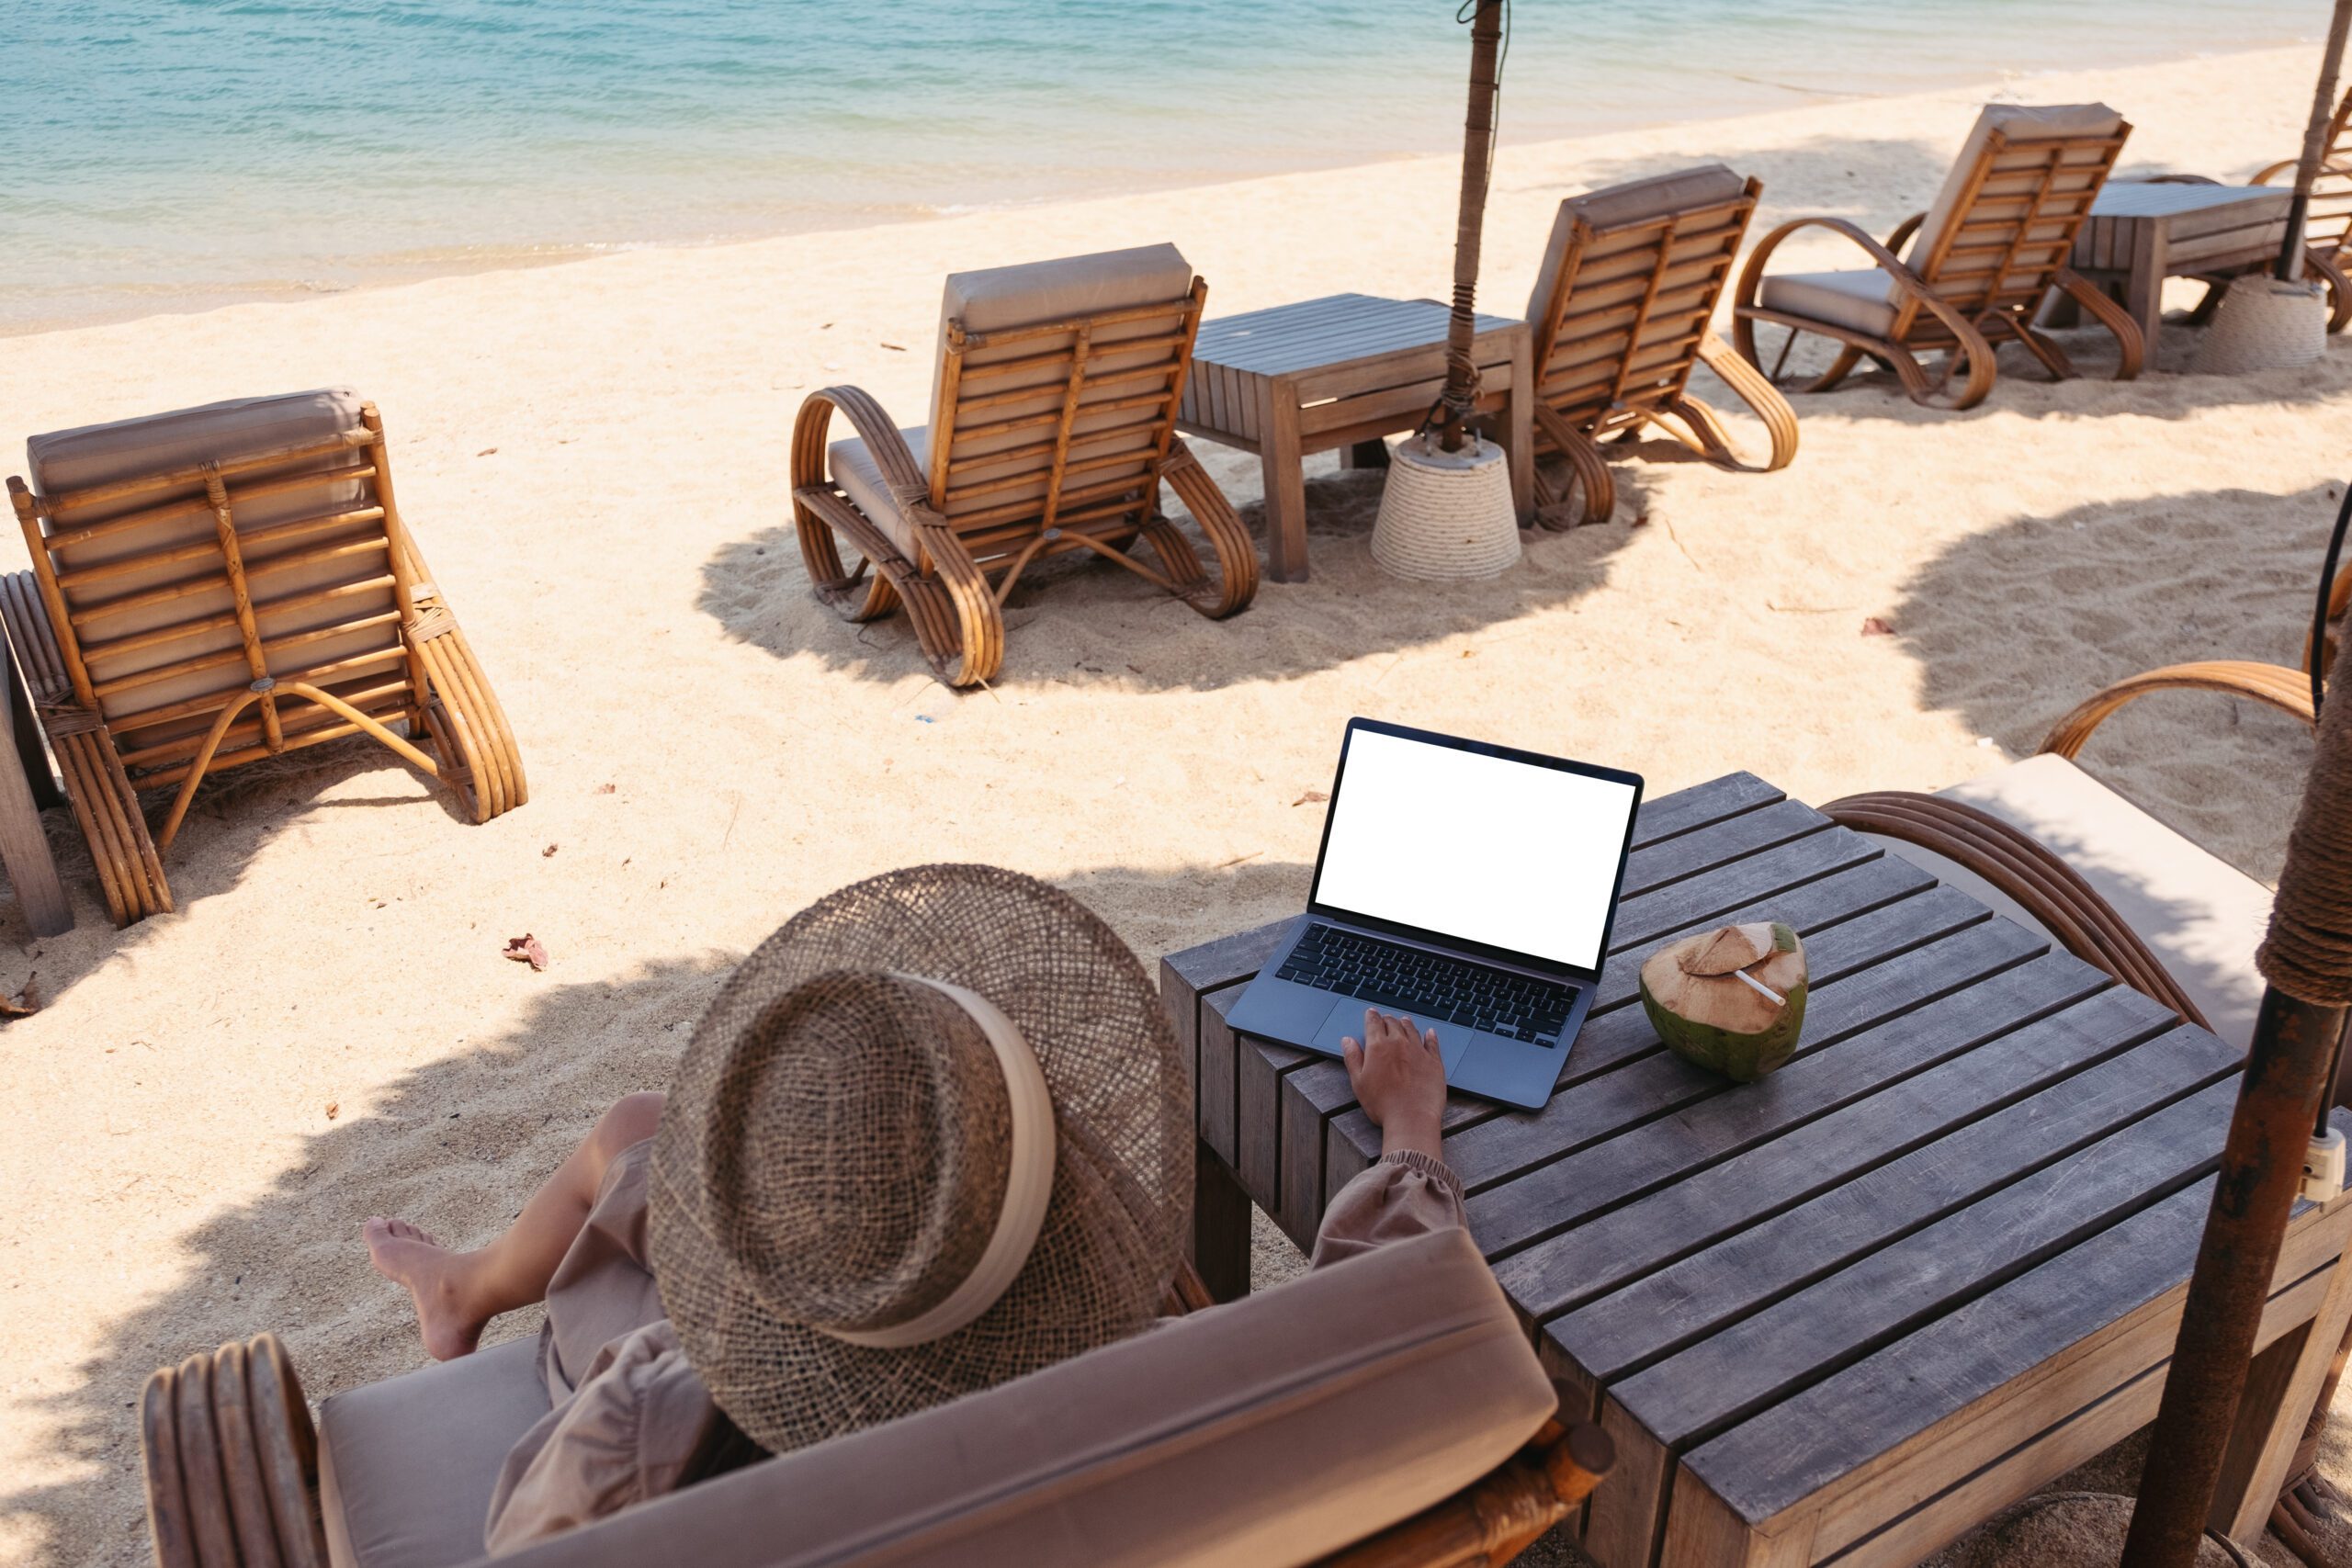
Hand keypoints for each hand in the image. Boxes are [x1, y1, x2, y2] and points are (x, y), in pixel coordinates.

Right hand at [1341, 1009, 1446, 1160]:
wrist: (1412, 1118)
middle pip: (1393, 1023)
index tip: (1370, 1013)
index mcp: (1378, 1046)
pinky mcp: (1434, 1061)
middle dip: (1387, 1019)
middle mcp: (1399, 1043)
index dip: (1371, 1016)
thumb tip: (1347, 1041)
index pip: (1374, 1023)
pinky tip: (1430, 1032)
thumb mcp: (1359, 1082)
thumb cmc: (1382, 1104)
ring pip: (1412, 1029)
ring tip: (1403, 1021)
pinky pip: (1432, 1043)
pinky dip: (1430, 1036)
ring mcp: (1418, 1051)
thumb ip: (1353, 1058)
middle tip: (1385, 1019)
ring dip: (1405, 1023)